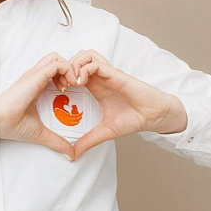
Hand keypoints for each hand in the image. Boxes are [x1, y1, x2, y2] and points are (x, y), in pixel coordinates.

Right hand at [0, 52, 78, 158]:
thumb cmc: (12, 124)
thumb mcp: (40, 133)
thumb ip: (56, 141)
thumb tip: (71, 154)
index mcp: (35, 85)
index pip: (53, 70)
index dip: (66, 77)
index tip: (70, 93)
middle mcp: (35, 77)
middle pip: (56, 59)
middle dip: (69, 70)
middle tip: (73, 87)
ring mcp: (34, 74)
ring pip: (57, 57)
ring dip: (69, 68)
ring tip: (71, 85)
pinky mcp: (35, 75)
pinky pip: (56, 64)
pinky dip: (67, 70)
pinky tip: (68, 86)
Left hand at [69, 50, 185, 159]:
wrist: (153, 116)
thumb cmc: (132, 119)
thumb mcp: (104, 132)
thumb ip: (88, 141)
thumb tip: (72, 155)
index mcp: (94, 86)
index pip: (72, 72)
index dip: (60, 78)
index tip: (57, 92)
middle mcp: (98, 77)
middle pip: (75, 59)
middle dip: (64, 69)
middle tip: (60, 85)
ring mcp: (106, 73)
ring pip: (84, 55)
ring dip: (73, 65)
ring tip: (70, 83)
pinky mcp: (114, 73)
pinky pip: (95, 62)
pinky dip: (84, 68)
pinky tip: (81, 82)